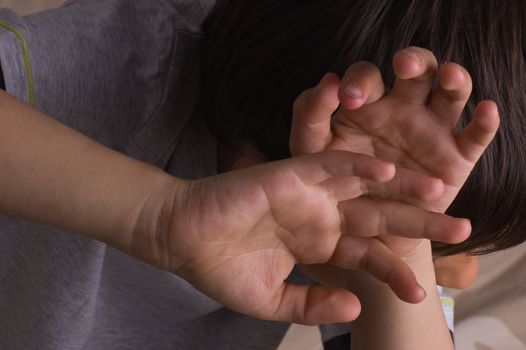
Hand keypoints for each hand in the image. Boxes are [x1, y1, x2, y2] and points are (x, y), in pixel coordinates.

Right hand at [129, 150, 468, 324]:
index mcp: (318, 245)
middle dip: (418, 225)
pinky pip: (330, 165)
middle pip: (378, 219)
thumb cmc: (221, 268)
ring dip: (400, 188)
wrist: (181, 239)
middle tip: (460, 230)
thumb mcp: (273, 300)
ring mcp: (308, 194)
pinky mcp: (290, 174)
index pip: (366, 258)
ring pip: (364, 186)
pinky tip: (387, 172)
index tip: (420, 294)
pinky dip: (357, 166)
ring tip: (439, 193)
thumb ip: (314, 303)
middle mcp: (320, 216)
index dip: (393, 273)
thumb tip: (356, 305)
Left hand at [291, 46, 499, 257]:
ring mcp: (432, 130)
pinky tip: (486, 110)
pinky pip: (475, 136)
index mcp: (367, 104)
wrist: (361, 230)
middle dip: (413, 63)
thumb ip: (310, 116)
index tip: (349, 98)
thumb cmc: (332, 182)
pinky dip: (485, 122)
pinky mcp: (456, 158)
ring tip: (449, 76)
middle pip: (417, 72)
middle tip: (402, 67)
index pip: (368, 76)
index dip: (360, 81)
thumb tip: (328, 79)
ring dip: (454, 81)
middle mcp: (403, 109)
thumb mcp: (312, 150)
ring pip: (450, 95)